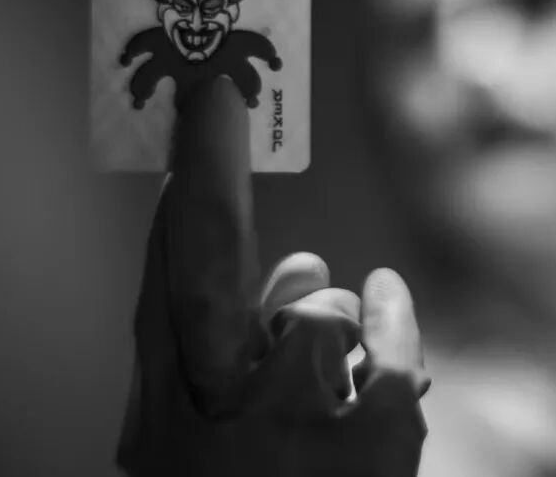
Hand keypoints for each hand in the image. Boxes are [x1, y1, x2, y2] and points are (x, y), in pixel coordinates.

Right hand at [116, 78, 428, 476]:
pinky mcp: (371, 446)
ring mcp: (293, 434)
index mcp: (163, 428)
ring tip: (331, 347)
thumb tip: (302, 266)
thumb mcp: (203, 450)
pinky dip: (393, 319)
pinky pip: (386, 346)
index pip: (162, 288)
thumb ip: (231, 360)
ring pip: (311, 309)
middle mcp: (213, 424)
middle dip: (205, 172)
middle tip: (224, 145)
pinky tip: (391, 302)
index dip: (182, 193)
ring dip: (325, 315)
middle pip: (207, 264)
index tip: (199, 113)